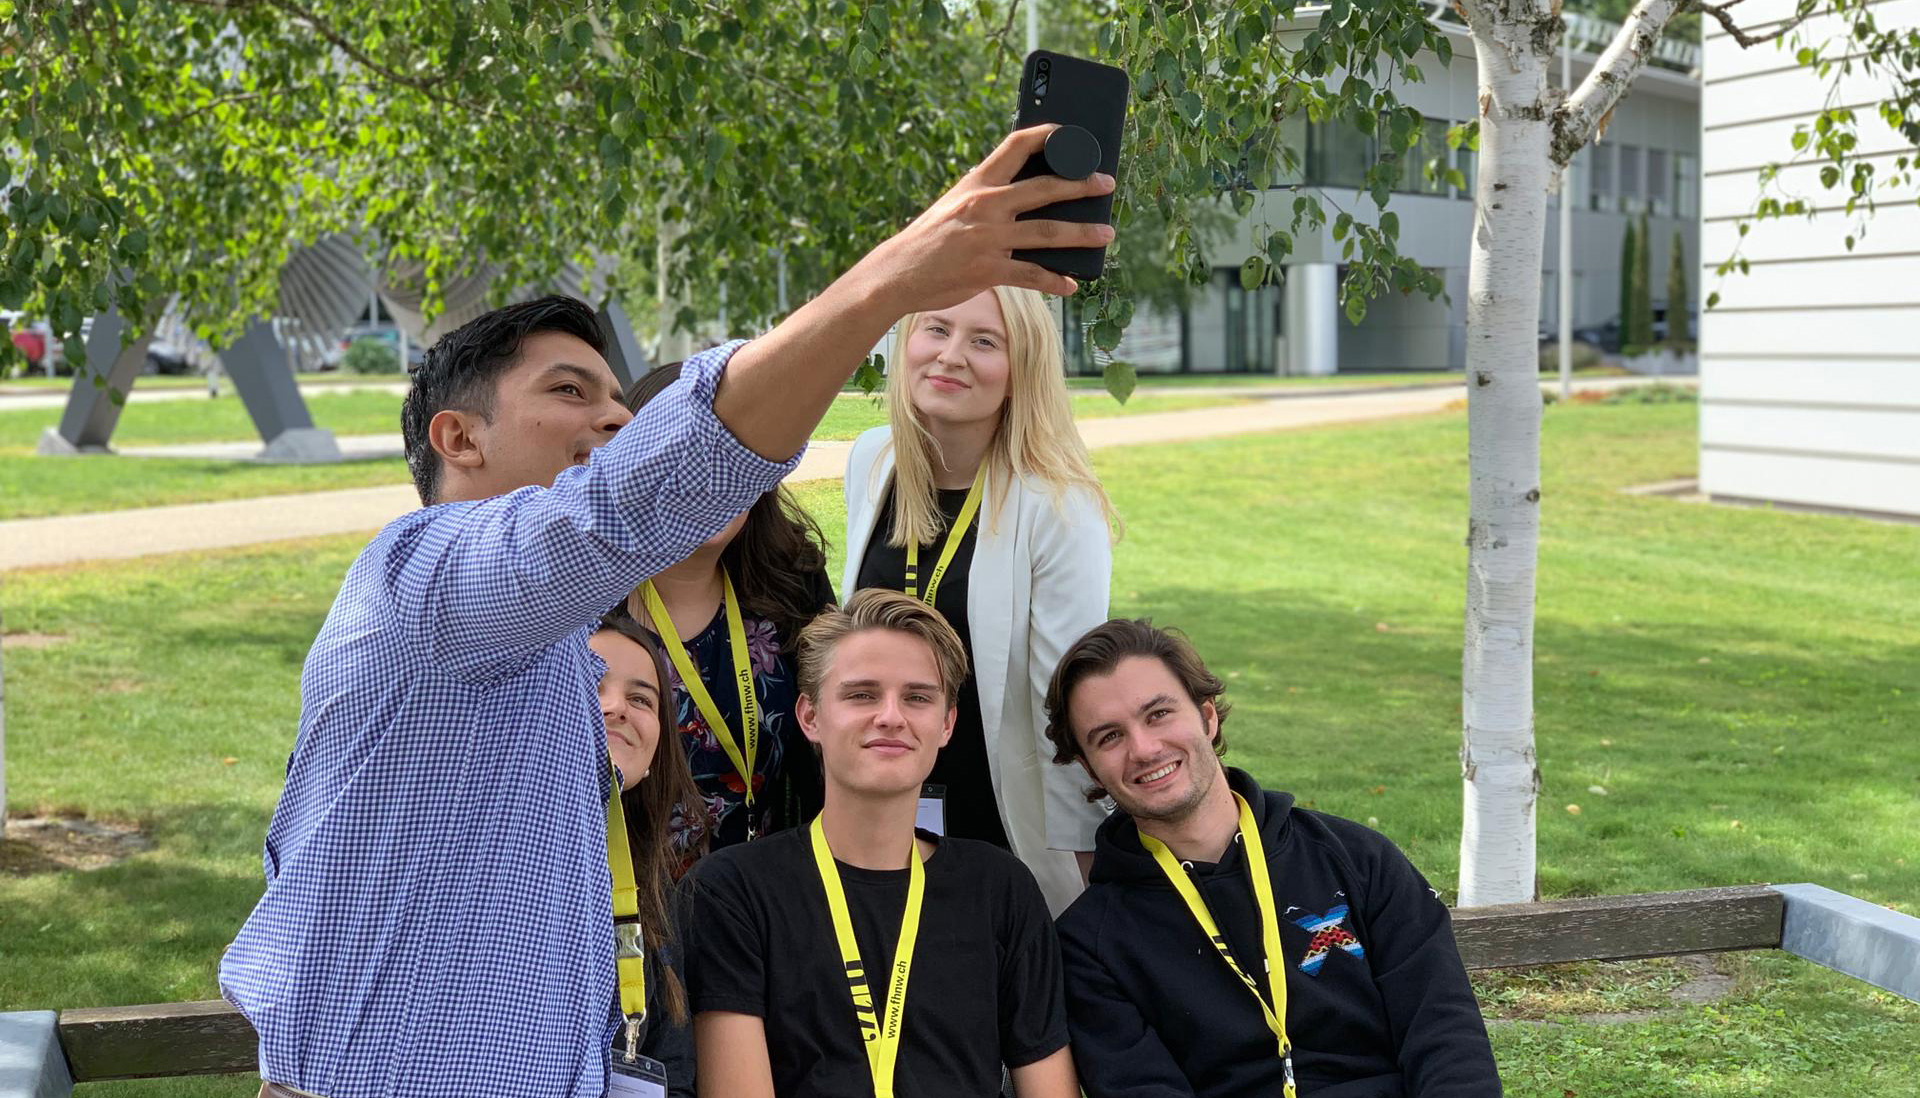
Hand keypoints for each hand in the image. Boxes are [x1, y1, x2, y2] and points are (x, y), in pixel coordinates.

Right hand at [855, 124, 1116, 314]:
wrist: (898, 272)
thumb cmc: (931, 238)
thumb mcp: (955, 205)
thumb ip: (988, 196)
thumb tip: (1029, 193)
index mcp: (977, 183)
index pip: (1016, 145)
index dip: (1047, 134)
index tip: (1070, 133)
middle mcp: (985, 205)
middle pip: (1044, 188)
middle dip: (1081, 185)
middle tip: (1106, 184)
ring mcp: (988, 238)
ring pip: (1047, 233)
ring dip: (1082, 234)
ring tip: (1106, 234)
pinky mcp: (988, 270)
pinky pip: (1032, 275)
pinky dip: (1055, 281)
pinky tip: (1071, 285)